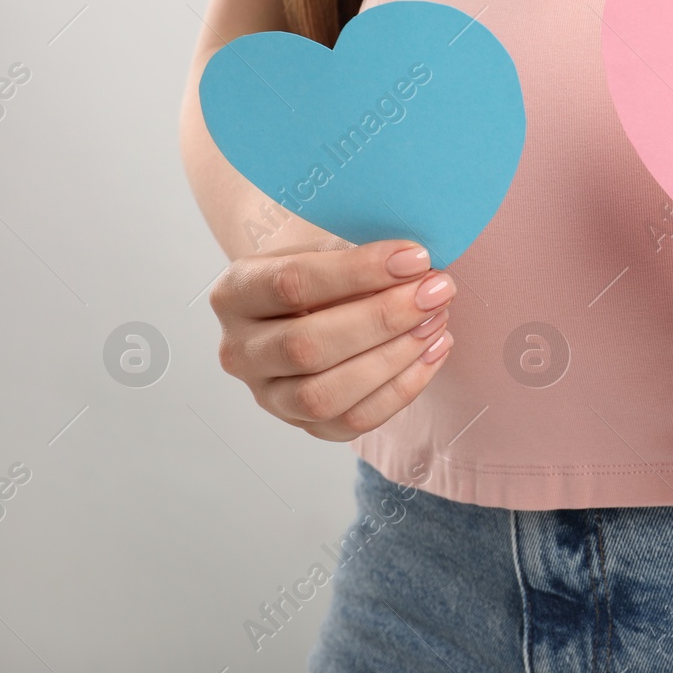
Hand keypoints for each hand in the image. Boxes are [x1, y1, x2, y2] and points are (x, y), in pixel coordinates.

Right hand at [210, 238, 455, 440]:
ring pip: (325, 395)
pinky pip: (354, 421)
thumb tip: (418, 267)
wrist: (308, 305)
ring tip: (437, 320)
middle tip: (435, 292)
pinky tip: (435, 350)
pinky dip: (403, 388)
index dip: (359, 272)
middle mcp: (240, 351)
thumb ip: (360, 253)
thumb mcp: (327, 247)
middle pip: (307, 346)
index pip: (291, 284)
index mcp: (235, 293)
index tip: (416, 259)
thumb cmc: (324, 270)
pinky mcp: (305, 426)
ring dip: (394, 357)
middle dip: (382, 318)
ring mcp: (268, 396)